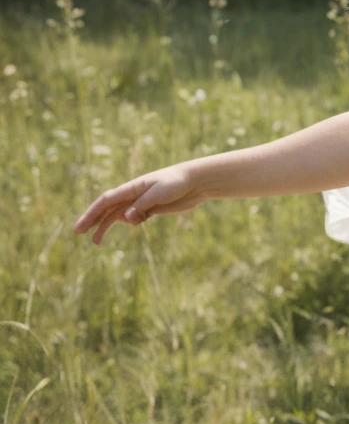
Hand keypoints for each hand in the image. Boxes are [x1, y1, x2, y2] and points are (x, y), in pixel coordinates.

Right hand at [74, 162, 204, 244]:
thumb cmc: (177, 183)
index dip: (91, 213)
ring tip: (95, 242)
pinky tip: (136, 222)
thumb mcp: (159, 194)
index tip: (80, 227)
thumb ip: (142, 205)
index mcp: (132, 187)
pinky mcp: (151, 208)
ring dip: (106, 226)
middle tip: (78, 233)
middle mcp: (133, 194)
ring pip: (118, 215)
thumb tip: (126, 218)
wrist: (196, 181)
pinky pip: (134, 217)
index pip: (106, 201)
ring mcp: (141, 202)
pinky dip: (131, 222)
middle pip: (108, 208)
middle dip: (92, 220)